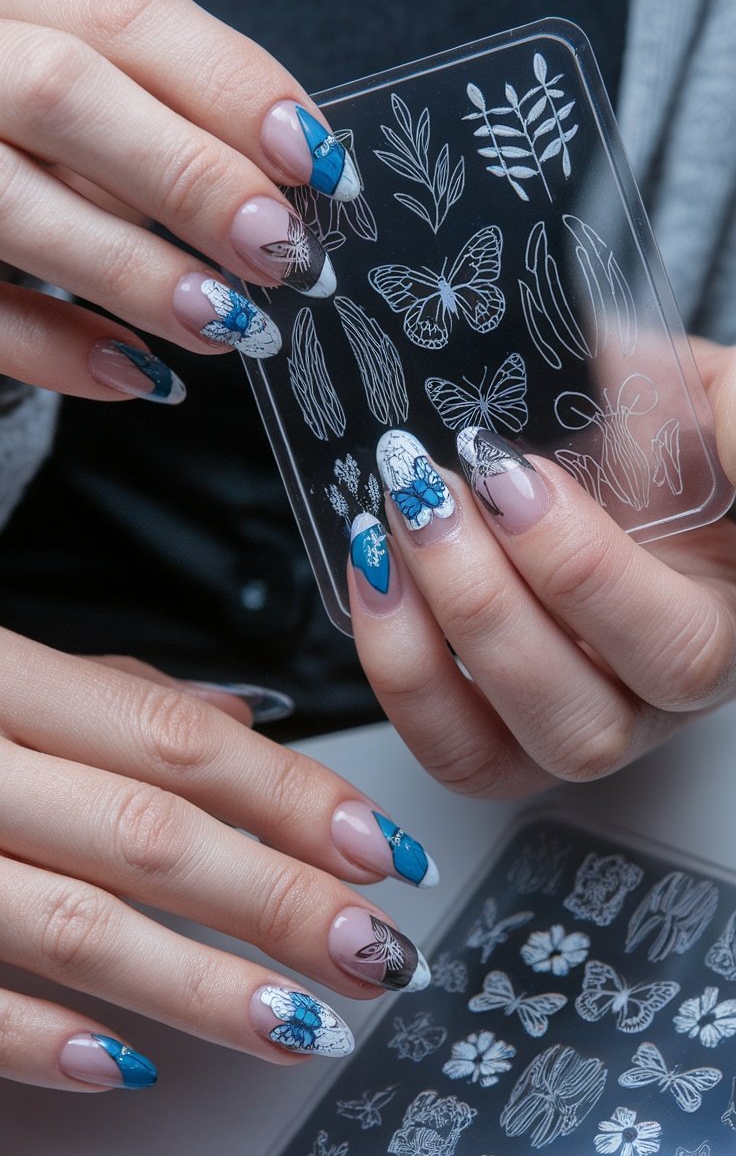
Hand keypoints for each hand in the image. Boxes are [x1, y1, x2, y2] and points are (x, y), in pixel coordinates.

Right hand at [0, 0, 355, 402]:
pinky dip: (60, 351)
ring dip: (137, 272)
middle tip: (281, 252)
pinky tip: (143, 375)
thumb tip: (280, 186)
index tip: (317, 162)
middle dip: (191, 177)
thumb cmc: (6, 131)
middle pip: (64, 91)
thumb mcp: (65, 91)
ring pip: (12, 203)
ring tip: (231, 325)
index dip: (231, 85)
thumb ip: (148, 116)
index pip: (122, 12)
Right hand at [0, 629, 435, 1090]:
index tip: (383, 849)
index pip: (177, 740)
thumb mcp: (2, 668)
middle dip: (281, 900)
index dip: (293, 797)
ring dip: (205, 987)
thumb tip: (233, 719)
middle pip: (152, 836)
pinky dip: (51, 1043)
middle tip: (374, 950)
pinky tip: (134, 1065)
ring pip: (82, 929)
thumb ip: (115, 692)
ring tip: (301, 1024)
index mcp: (7, 686)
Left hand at [349, 338, 735, 797]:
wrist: (615, 447)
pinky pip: (444, 746)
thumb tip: (723, 431)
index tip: (513, 473)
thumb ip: (731, 419)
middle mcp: (649, 704)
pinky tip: (373, 577)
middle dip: (483, 605)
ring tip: (387, 534)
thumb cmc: (664, 435)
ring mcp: (567, 726)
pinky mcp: (497, 735)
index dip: (581, 570)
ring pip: (495, 753)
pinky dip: (394, 668)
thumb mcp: (709, 402)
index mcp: (720, 630)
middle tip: (431, 495)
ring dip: (420, 648)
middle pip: (579, 723)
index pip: (674, 648)